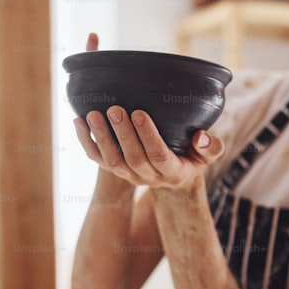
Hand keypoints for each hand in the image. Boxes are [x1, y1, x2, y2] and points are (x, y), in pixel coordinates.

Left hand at [71, 33, 223, 190]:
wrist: (173, 178)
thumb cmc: (191, 157)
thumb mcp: (207, 155)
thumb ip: (211, 147)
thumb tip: (201, 137)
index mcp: (172, 171)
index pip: (159, 156)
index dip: (148, 136)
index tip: (139, 112)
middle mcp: (148, 177)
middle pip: (132, 158)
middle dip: (122, 134)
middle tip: (114, 109)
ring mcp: (128, 175)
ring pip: (112, 161)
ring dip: (101, 137)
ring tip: (93, 114)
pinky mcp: (113, 170)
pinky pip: (97, 159)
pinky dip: (85, 141)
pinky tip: (78, 121)